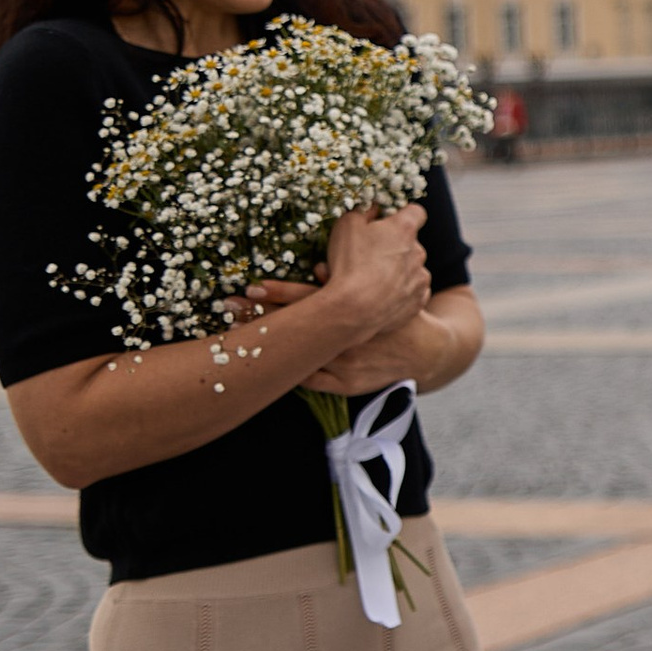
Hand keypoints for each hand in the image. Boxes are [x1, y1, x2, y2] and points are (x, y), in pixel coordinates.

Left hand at [237, 268, 429, 397]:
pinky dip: (291, 373)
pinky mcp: (347, 385)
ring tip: (233, 340)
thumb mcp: (379, 290)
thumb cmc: (397, 313)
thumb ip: (344, 279)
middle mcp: (347, 339)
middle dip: (258, 318)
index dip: (277, 294)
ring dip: (267, 349)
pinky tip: (265, 369)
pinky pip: (311, 382)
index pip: (308, 299)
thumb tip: (315, 265)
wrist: (425, 350)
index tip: (248, 288)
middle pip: (295, 329)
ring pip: (298, 359)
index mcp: (353, 312)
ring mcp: (345, 366)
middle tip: (225, 307)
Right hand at [315, 203, 428, 349]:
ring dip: (396, 271)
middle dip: (394, 246)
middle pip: (410, 243)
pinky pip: (412, 292)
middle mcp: (418, 252)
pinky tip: (380, 296)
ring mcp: (421, 278)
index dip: (403, 214)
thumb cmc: (349, 264)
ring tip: (370, 281)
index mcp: (404, 229)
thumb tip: (373, 207)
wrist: (354, 310)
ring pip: (411, 269)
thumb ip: (363, 211)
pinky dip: (400, 292)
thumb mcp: (346, 225)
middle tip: (368, 257)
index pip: (416, 212)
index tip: (388, 221)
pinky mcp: (418, 301)